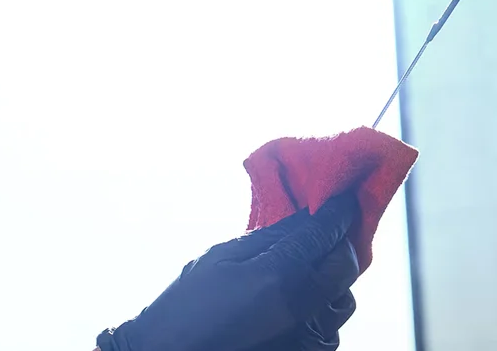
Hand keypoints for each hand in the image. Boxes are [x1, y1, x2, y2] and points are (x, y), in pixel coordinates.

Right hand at [96, 193, 358, 350]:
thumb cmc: (189, 305)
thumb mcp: (221, 256)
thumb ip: (267, 237)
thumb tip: (301, 218)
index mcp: (279, 277)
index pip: (323, 234)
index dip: (337, 212)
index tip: (343, 199)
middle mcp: (304, 309)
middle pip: (345, 265)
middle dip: (339, 243)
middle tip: (326, 229)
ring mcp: (310, 338)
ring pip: (342, 297)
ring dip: (331, 277)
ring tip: (302, 269)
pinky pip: (330, 324)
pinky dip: (320, 307)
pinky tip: (291, 301)